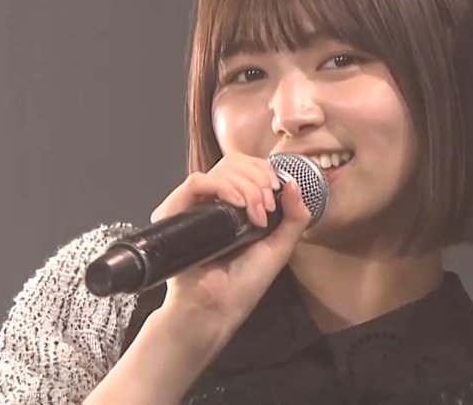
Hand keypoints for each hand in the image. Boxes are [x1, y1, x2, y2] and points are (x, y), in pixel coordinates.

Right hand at [151, 153, 311, 340]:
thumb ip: (295, 217)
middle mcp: (214, 202)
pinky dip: (222, 186)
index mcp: (236, 206)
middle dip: (259, 179)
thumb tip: (295, 183)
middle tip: (267, 207)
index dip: (265, 172)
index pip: (247, 167)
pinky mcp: (177, 214)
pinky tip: (237, 204)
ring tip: (256, 215)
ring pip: (220, 170)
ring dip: (246, 185)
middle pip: (235, 163)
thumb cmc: (244, 284)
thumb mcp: (279, 247)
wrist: (217, 309)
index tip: (277, 191)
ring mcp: (195, 207)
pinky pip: (196, 183)